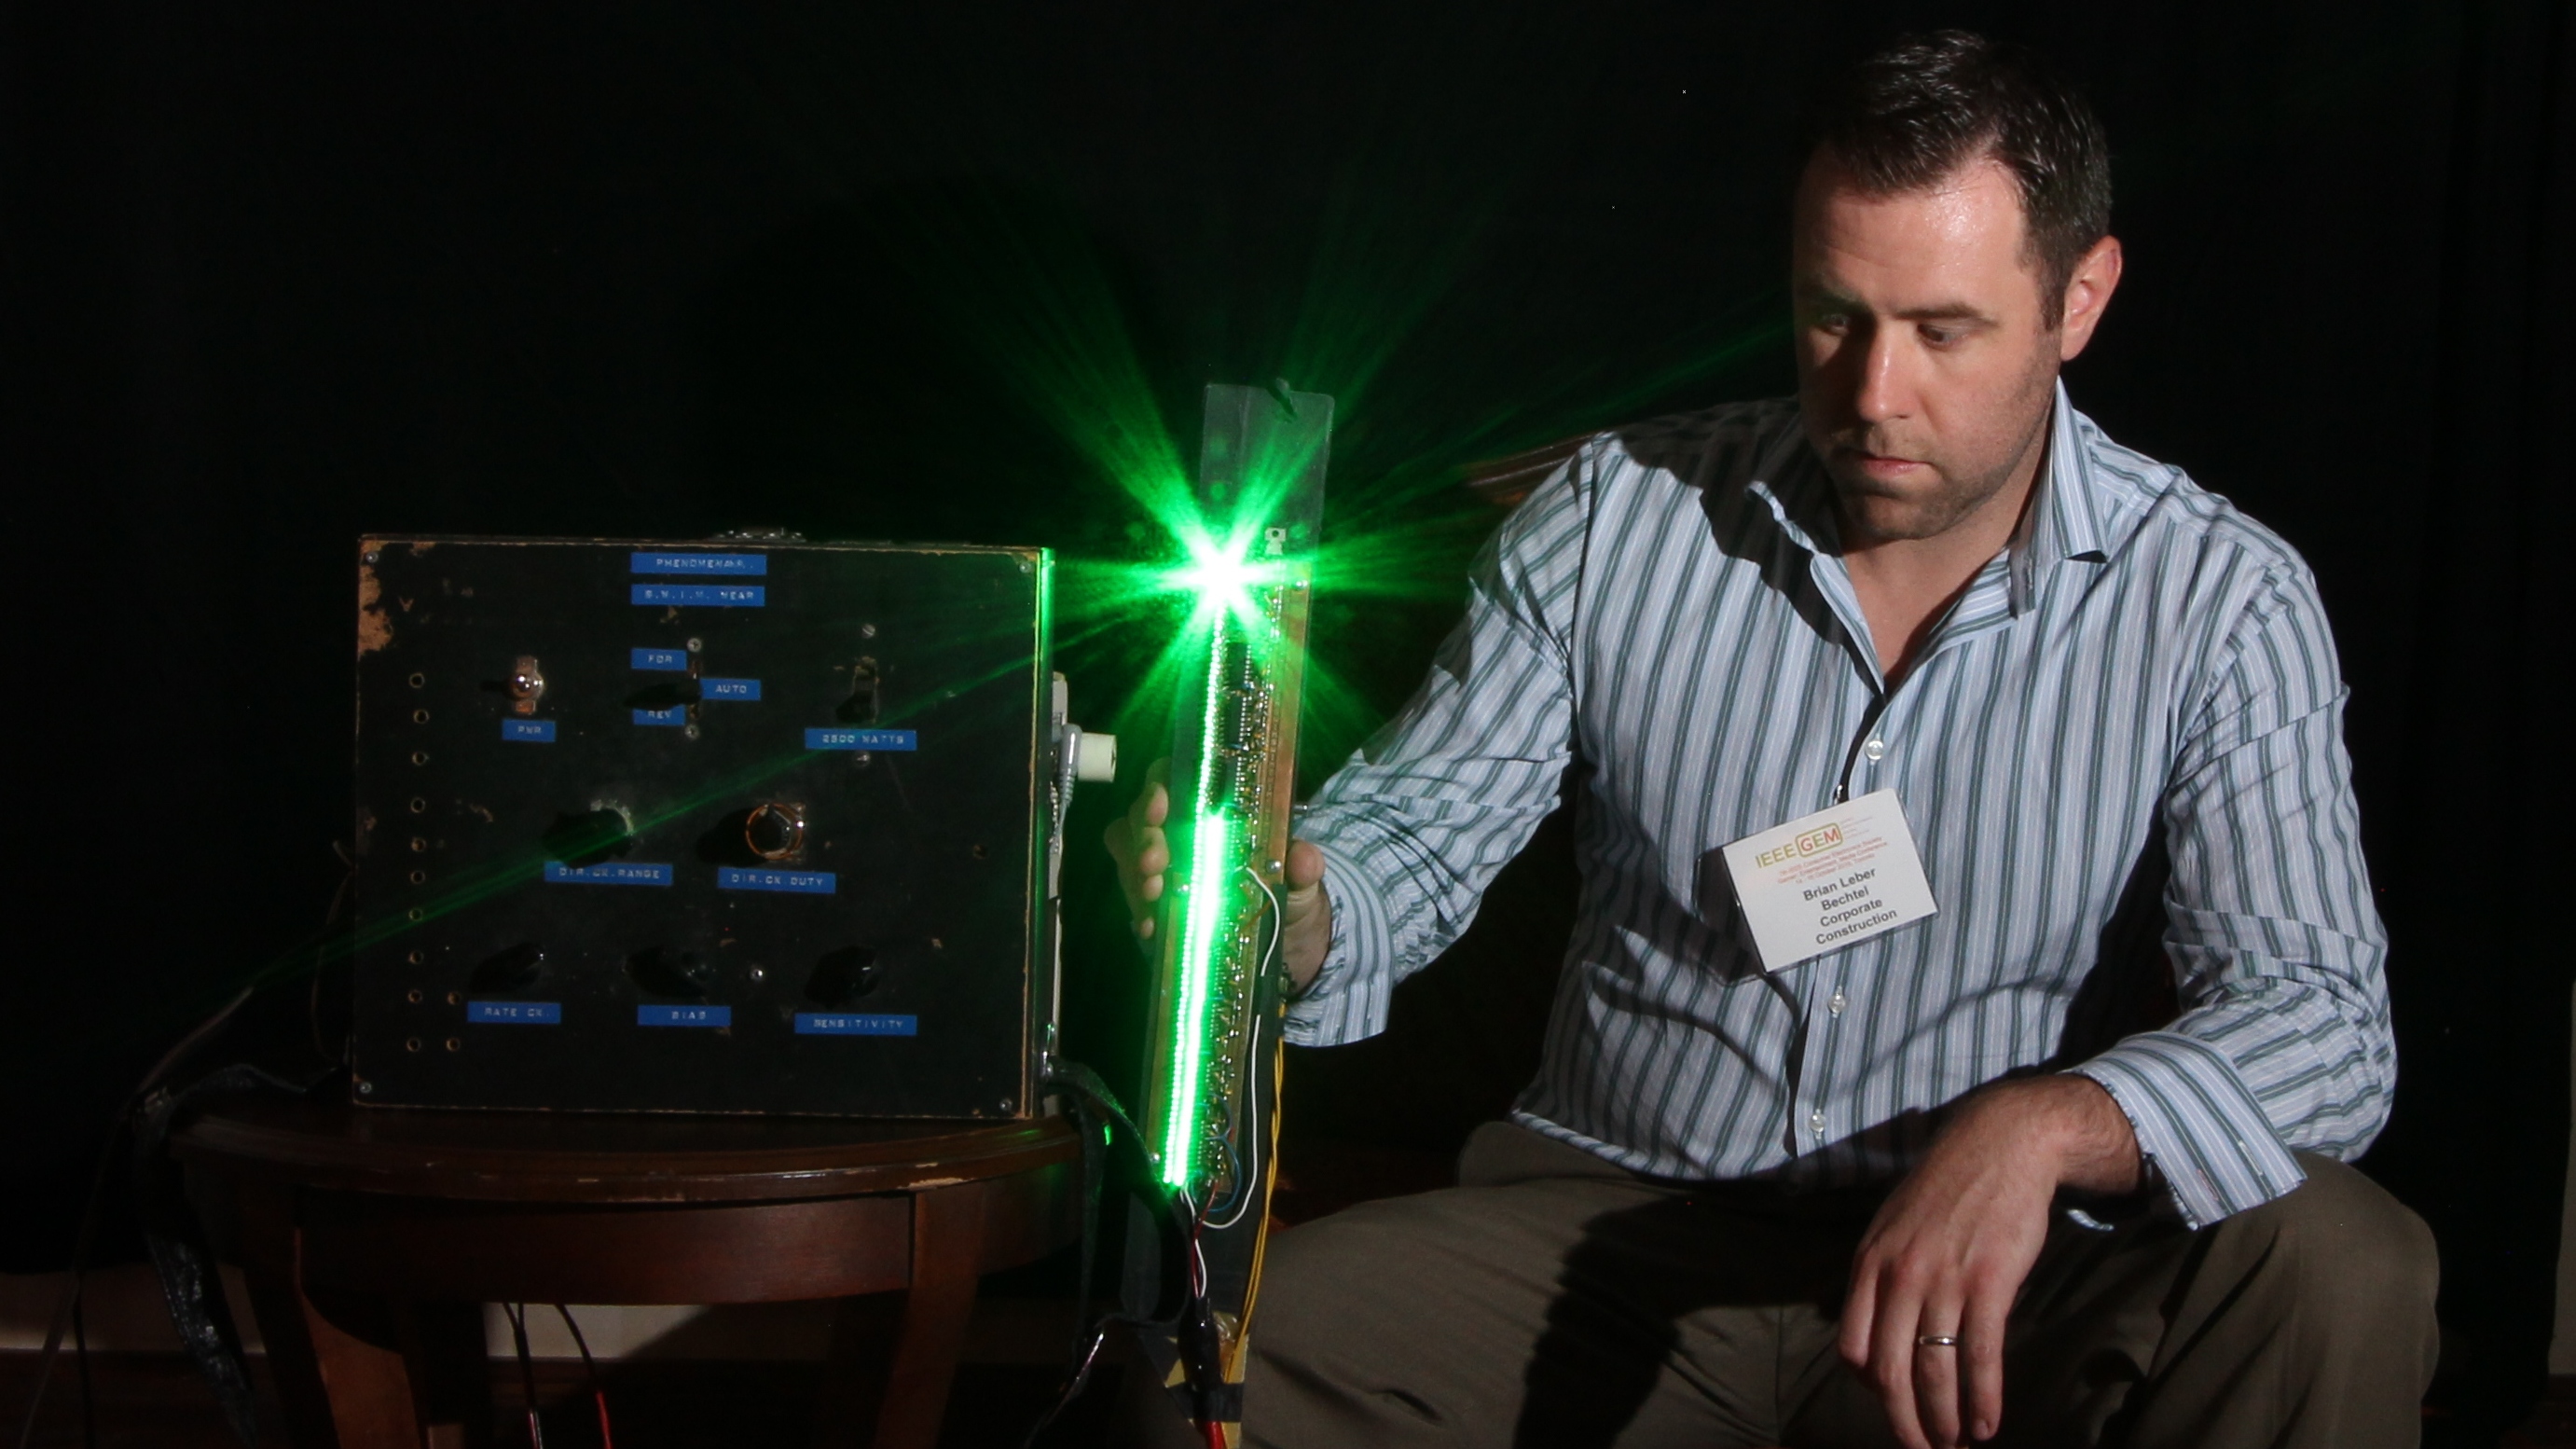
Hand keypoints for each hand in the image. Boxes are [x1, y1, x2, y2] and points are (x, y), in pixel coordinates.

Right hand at [1102, 758, 1332, 988]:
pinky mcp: (1152, 900)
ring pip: (1127, 852)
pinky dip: (1138, 910)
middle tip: (1155, 864)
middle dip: (1143, 836)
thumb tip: (1304, 858)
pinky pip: (1131, 896)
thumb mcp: (1301, 882)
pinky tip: (1150, 927)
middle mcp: (1179, 828)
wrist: (1281, 942)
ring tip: (1154, 895)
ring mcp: (1161, 864)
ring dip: (1134, 872)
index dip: (1159, 785)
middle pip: (1141, 815)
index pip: (1174, 777)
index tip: (1160, 807)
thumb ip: (1302, 868)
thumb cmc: (1287, 894)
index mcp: (1213, 808)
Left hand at [1838, 1075, 2139, 1447]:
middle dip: (1905, 1422)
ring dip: (1945, 1420)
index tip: (1893, 1407)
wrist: (2000, 1143)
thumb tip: (1862, 1325)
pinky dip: (1982, 1398)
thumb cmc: (1946, 1188)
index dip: (1871, 1389)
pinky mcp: (1988, 1283)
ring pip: (1933, 1371)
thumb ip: (1877, 1274)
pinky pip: (1980, 1355)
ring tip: (1956, 1445)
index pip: (1852, 1348)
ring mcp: (1942, 1280)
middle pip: (1889, 1372)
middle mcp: (1898, 1276)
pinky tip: (1987, 1423)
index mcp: (1869, 1264)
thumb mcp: (1890, 1224)